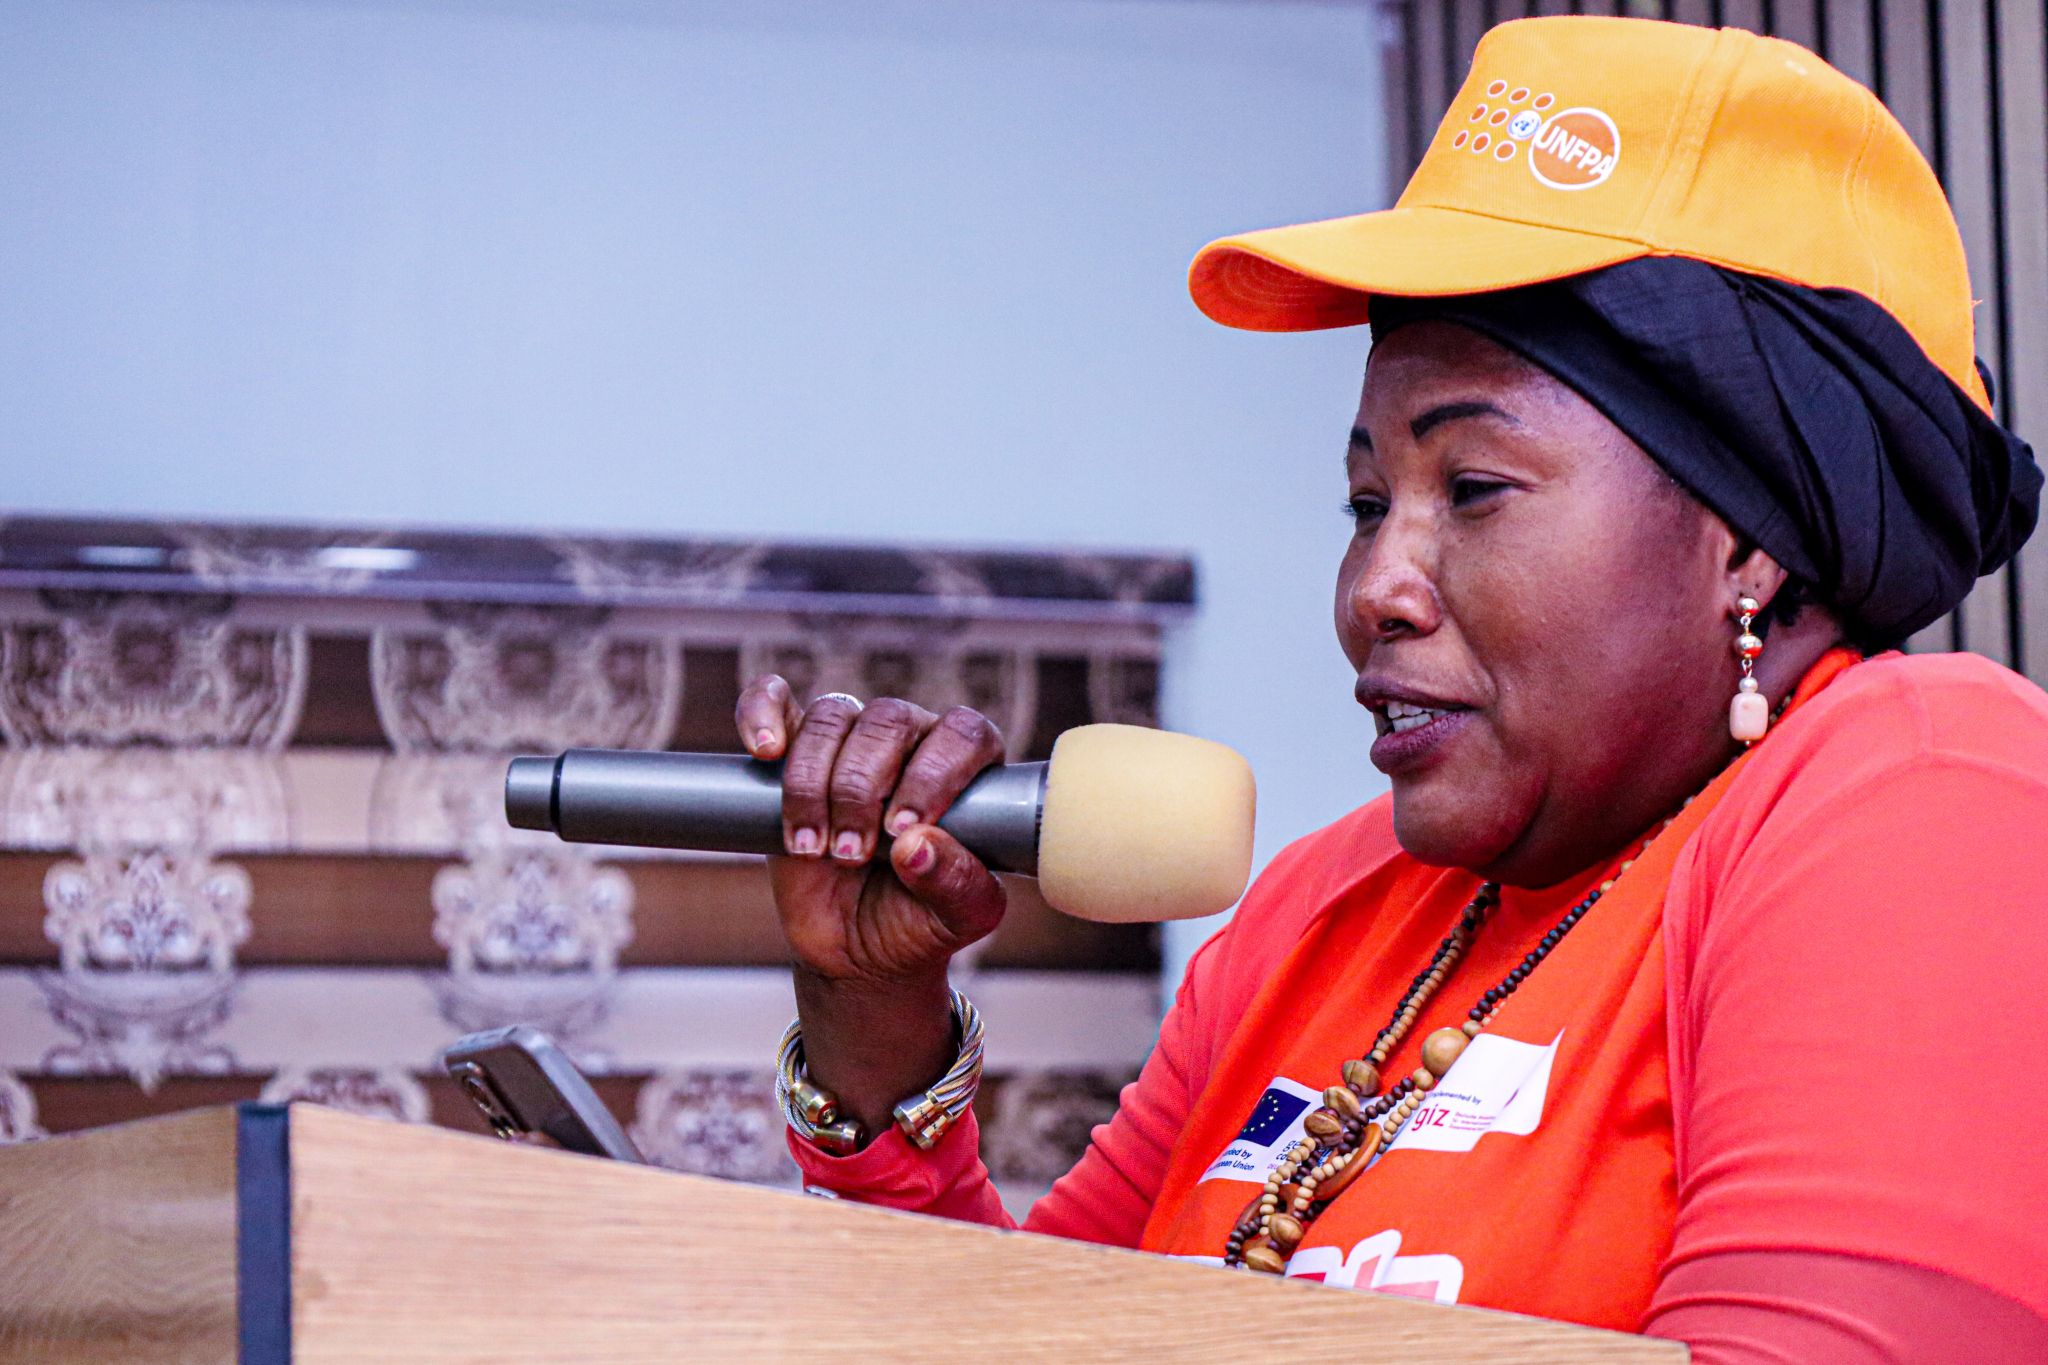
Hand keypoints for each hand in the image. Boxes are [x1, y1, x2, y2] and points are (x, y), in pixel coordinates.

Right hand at [736, 675, 1009, 1134]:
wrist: (858, 958)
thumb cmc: (920, 930)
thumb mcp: (957, 921)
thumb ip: (958, 885)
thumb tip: (925, 846)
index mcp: (966, 773)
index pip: (962, 734)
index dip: (933, 775)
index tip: (908, 832)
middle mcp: (911, 746)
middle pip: (890, 720)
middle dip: (866, 786)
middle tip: (857, 853)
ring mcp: (852, 746)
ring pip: (832, 716)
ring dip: (818, 779)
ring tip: (818, 846)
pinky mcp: (794, 752)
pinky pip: (778, 701)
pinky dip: (766, 711)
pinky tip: (764, 746)